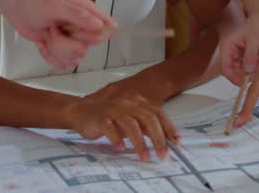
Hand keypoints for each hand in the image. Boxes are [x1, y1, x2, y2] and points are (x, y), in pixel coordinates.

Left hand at [6, 0, 115, 70]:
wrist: (18, 9)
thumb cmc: (36, 3)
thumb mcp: (57, 6)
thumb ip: (79, 15)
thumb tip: (99, 25)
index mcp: (86, 13)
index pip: (103, 31)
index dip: (87, 35)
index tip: (73, 30)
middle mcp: (82, 27)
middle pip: (85, 48)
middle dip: (65, 42)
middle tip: (56, 29)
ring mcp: (73, 39)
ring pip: (74, 58)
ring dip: (56, 49)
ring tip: (49, 34)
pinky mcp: (63, 49)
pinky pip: (64, 63)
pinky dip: (50, 55)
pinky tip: (45, 43)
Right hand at [64, 90, 179, 161]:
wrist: (81, 111)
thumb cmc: (108, 117)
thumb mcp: (129, 119)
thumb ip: (144, 126)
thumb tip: (162, 140)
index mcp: (137, 102)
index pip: (158, 114)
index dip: (169, 128)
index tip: (177, 142)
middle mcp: (128, 103)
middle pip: (148, 119)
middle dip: (158, 138)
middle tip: (163, 154)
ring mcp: (114, 109)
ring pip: (131, 125)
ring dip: (140, 142)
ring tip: (144, 156)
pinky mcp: (100, 117)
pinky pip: (110, 128)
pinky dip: (117, 139)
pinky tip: (120, 148)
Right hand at [218, 1, 258, 85]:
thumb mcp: (254, 39)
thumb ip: (250, 56)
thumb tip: (247, 71)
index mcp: (228, 47)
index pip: (226, 68)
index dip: (233, 77)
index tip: (243, 83)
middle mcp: (233, 53)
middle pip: (235, 72)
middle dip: (246, 73)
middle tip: (256, 69)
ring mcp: (241, 56)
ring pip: (244, 72)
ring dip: (254, 69)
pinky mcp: (249, 58)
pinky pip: (253, 68)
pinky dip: (258, 66)